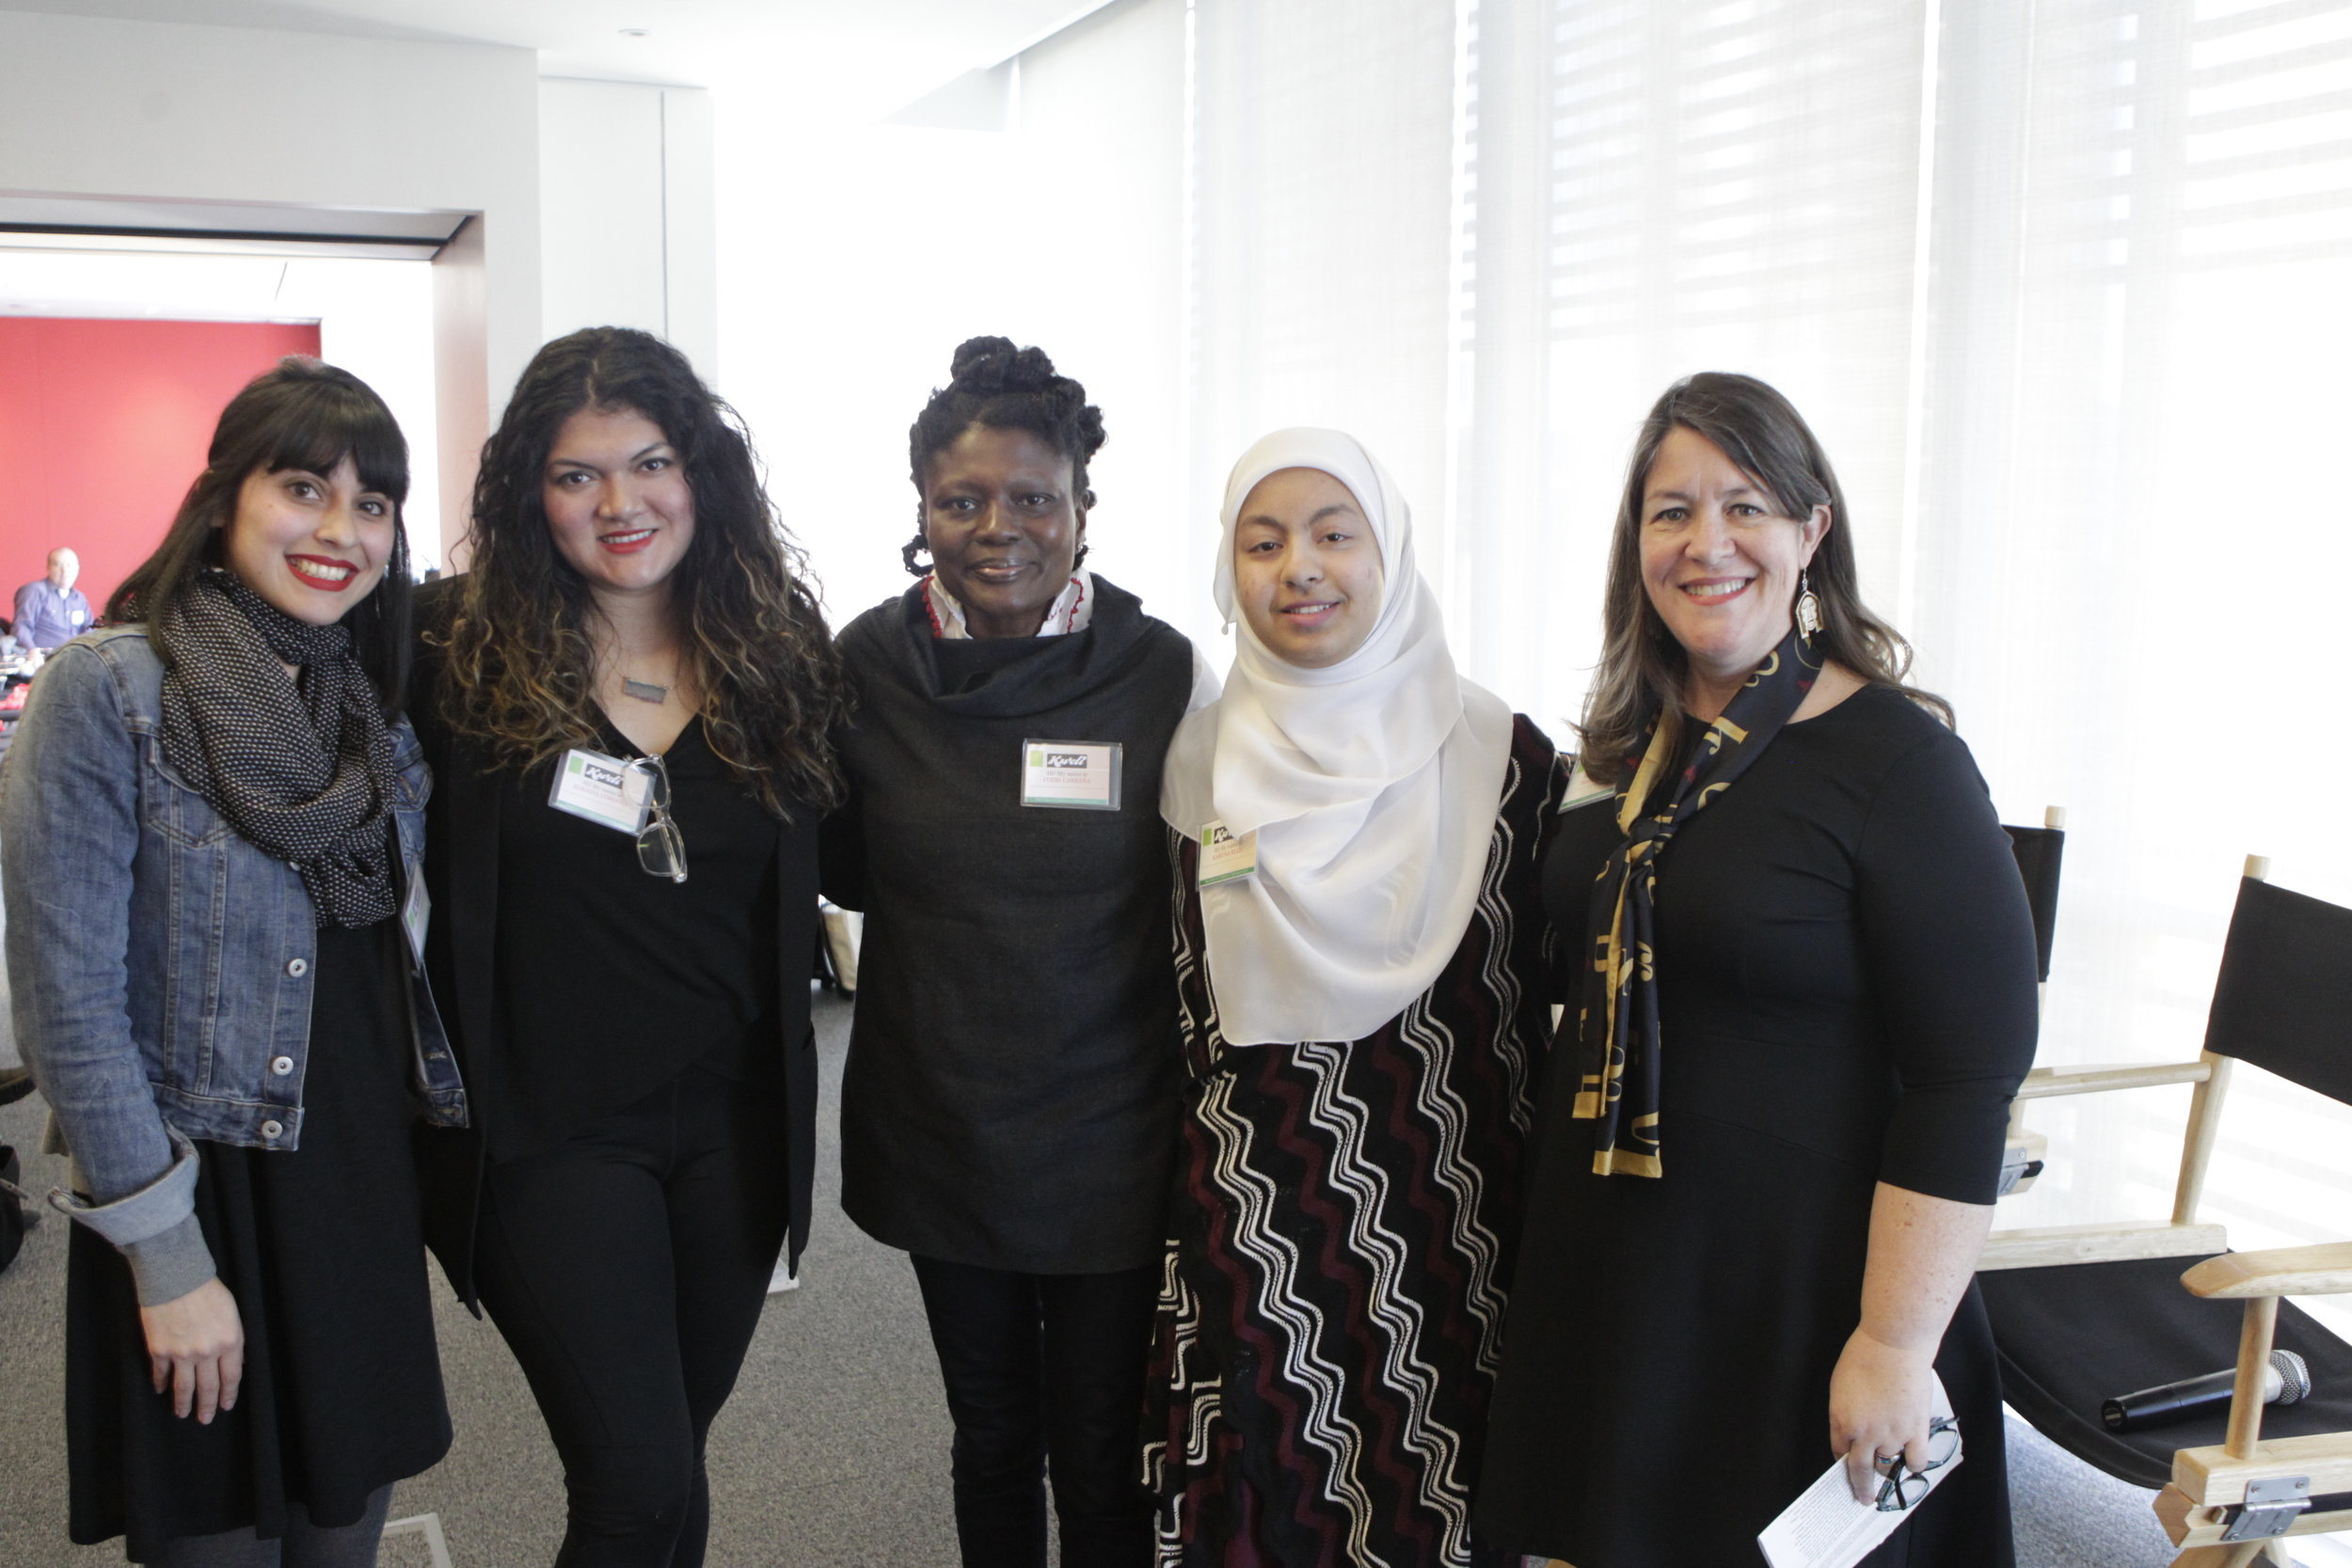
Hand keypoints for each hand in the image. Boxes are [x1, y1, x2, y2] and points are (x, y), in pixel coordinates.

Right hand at [138, 1278, 243, 1423]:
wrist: (176, 1276)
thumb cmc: (208, 1290)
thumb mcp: (233, 1313)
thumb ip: (234, 1339)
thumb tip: (237, 1362)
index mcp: (229, 1341)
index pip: (231, 1377)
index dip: (228, 1394)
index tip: (225, 1406)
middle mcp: (206, 1352)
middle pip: (208, 1388)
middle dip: (207, 1406)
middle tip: (205, 1420)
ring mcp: (181, 1353)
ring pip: (183, 1387)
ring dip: (183, 1404)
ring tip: (183, 1414)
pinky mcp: (159, 1350)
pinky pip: (160, 1374)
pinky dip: (161, 1384)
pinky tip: (161, 1391)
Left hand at [1828, 1325, 1934, 1502]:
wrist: (1893, 1345)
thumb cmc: (1864, 1356)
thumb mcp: (1840, 1385)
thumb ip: (1844, 1412)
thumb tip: (1850, 1429)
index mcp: (1841, 1421)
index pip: (1839, 1453)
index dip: (1843, 1462)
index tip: (1846, 1469)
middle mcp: (1864, 1434)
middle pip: (1861, 1471)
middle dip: (1862, 1488)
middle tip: (1864, 1498)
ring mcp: (1891, 1435)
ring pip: (1889, 1466)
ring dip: (1889, 1467)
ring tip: (1891, 1466)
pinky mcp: (1915, 1431)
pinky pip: (1916, 1461)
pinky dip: (1914, 1465)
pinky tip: (1912, 1461)